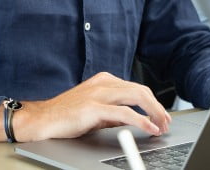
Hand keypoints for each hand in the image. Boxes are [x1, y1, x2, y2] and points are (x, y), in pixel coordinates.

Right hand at [0, 72, 171, 142]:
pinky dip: (141, 120)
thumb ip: (113, 113)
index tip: (161, 115)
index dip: (152, 102)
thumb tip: (132, 120)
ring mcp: (99, 93)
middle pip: (140, 90)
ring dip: (154, 112)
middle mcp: (103, 83)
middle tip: (166, 121)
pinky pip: (125, 112)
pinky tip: (149, 128)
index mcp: (104, 80)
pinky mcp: (94, 107)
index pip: (136, 87)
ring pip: (137, 96)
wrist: (43, 119)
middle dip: (157, 106)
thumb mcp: (95, 111)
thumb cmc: (66, 116)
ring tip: (161, 125)